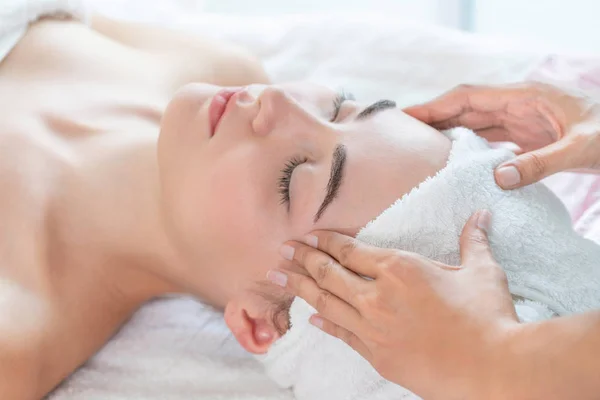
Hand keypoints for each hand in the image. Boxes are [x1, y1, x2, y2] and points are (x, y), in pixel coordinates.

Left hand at [268, 211, 519, 399]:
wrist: (492, 369)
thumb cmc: (488, 317)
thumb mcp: (482, 272)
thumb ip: (474, 241)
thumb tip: (480, 215)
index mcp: (399, 269)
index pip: (350, 250)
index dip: (325, 241)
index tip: (308, 235)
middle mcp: (377, 296)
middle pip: (328, 273)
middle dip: (302, 259)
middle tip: (281, 250)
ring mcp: (373, 327)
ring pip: (326, 302)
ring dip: (299, 287)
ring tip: (277, 276)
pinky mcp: (377, 355)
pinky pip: (342, 334)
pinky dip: (324, 323)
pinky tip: (309, 318)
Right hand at [404, 82, 599, 188]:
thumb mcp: (580, 148)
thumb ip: (540, 163)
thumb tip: (497, 178)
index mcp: (524, 97)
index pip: (468, 97)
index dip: (435, 105)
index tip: (407, 115)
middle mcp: (517, 105)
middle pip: (464, 108)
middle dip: (433, 118)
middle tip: (402, 133)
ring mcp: (522, 120)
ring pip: (475, 123)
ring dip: (448, 133)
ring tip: (420, 148)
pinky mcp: (528, 136)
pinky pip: (490, 139)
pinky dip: (469, 147)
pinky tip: (455, 160)